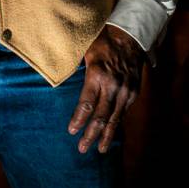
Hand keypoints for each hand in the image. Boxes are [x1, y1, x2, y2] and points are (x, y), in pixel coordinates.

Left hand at [67, 25, 144, 153]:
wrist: (130, 37)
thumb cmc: (103, 42)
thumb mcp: (85, 49)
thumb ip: (74, 64)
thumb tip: (55, 72)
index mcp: (97, 75)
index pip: (86, 104)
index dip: (78, 119)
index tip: (71, 131)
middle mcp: (112, 86)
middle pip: (100, 117)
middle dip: (90, 135)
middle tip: (82, 148)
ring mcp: (125, 91)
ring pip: (114, 119)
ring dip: (106, 136)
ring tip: (99, 150)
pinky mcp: (133, 93)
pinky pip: (123, 112)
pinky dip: (116, 123)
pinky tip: (110, 133)